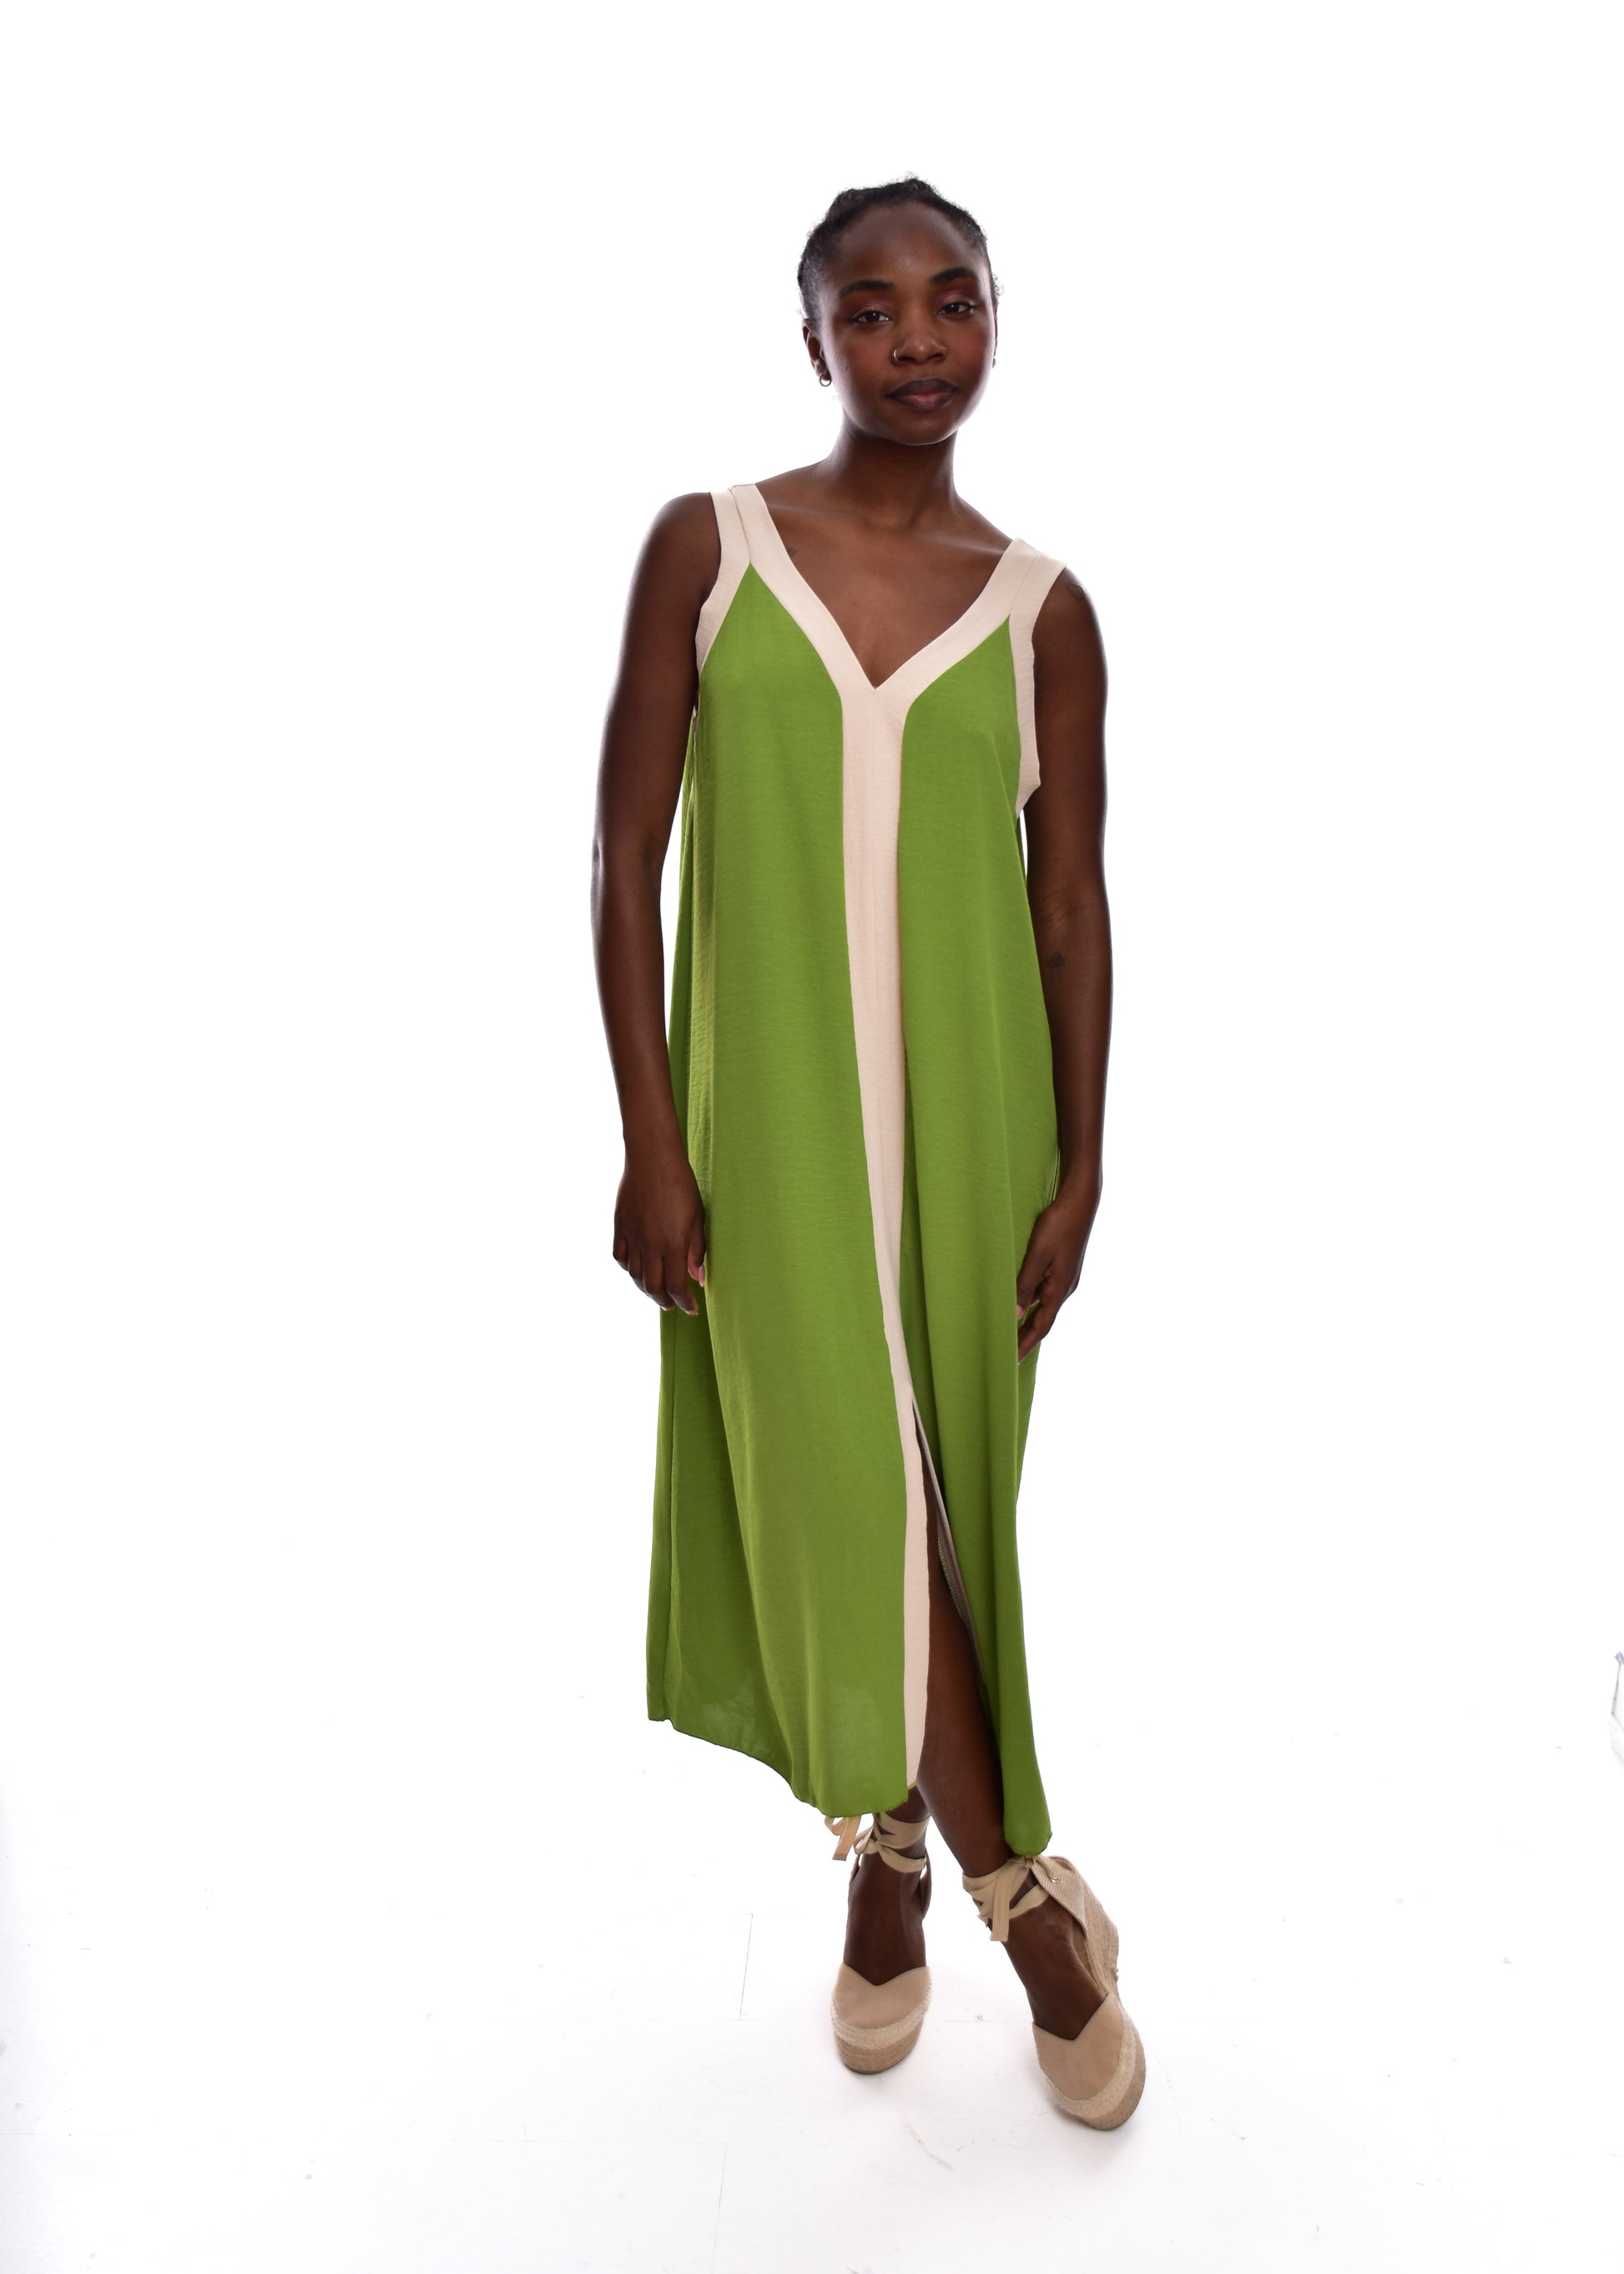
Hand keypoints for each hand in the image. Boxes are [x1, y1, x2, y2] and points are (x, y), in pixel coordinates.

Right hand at [613, 1140, 706, 1315]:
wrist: (652, 1158)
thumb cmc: (681, 1184)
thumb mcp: (697, 1216)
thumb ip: (697, 1249)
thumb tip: (698, 1278)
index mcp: (673, 1243)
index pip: (676, 1286)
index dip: (684, 1302)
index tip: (692, 1308)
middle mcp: (650, 1244)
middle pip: (653, 1287)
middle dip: (664, 1301)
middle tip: (672, 1306)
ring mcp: (632, 1236)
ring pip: (635, 1275)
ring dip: (646, 1289)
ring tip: (656, 1292)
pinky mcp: (620, 1226)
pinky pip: (620, 1257)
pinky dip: (629, 1269)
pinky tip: (637, 1271)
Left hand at [1015, 1172, 1100, 1360]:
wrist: (1081, 1201)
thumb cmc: (1058, 1225)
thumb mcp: (1037, 1256)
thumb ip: (1025, 1285)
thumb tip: (1015, 1315)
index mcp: (1060, 1289)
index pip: (1040, 1327)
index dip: (1025, 1345)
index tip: (1010, 1361)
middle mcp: (1065, 1288)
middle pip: (1043, 1320)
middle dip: (1026, 1337)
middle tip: (1006, 1352)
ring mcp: (1065, 1277)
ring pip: (1044, 1305)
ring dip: (1028, 1319)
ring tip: (1009, 1330)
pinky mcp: (1063, 1266)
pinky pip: (1045, 1291)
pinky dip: (1033, 1301)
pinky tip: (1022, 1299)